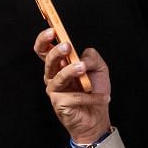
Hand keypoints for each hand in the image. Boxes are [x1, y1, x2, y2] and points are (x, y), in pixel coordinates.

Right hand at [35, 30, 112, 144]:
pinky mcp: (59, 104)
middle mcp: (53, 77)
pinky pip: (74, 96)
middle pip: (48, 61)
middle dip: (56, 52)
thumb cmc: (94, 91)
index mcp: (60, 65)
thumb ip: (92, 57)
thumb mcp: (99, 68)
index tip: (52, 30)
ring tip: (83, 69)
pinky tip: (102, 97)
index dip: (45, 40)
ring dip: (71, 71)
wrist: (97, 117)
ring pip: (58, 77)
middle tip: (67, 46)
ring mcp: (54, 91)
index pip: (45, 50)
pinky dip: (90, 96)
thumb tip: (82, 56)